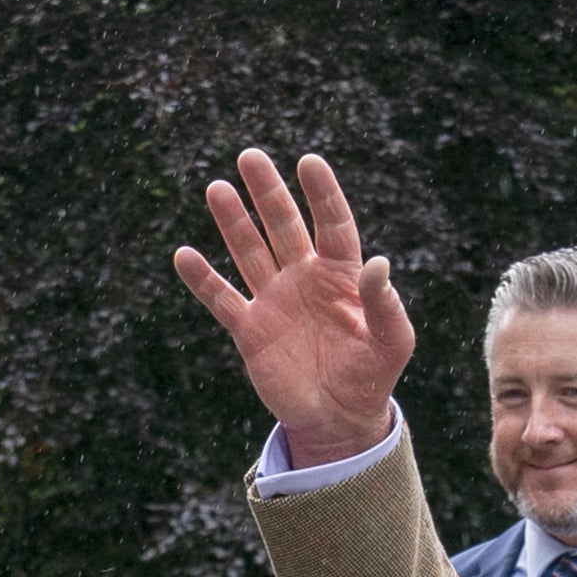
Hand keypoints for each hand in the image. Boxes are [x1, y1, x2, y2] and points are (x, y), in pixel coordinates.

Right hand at [169, 147, 414, 470]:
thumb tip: (379, 263)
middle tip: (249, 157)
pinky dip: (203, 279)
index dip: (321, 193)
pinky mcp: (251, 330)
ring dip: (234, 222)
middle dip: (267, 192)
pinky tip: (184, 255)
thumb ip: (386, 304)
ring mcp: (275, 301)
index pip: (331, 223)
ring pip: (250, 252)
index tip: (308, 161)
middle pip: (283, 226)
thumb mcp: (392, 342)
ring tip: (217, 189)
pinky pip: (223, 299)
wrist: (338, 419)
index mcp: (342, 274)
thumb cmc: (372, 376)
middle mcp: (305, 278)